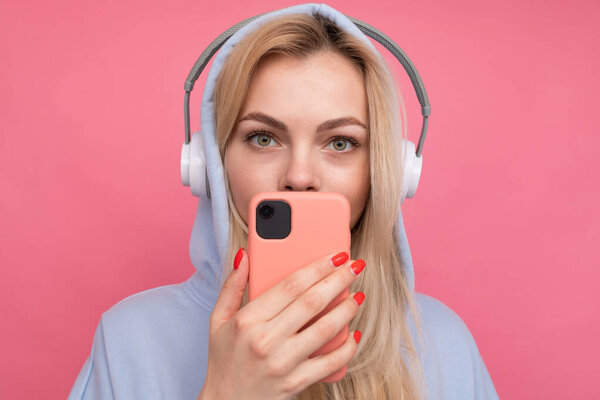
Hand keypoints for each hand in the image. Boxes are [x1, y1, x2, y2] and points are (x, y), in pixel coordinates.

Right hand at [198, 249, 364, 399]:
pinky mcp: (296, 383)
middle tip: (355, 266)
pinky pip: (330, 362)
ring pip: (325, 328)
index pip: (290, 285)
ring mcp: (283, 363)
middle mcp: (266, 340)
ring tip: (358, 295)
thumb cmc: (224, 359)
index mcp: (248, 320)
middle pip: (312, 302)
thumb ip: (232, 286)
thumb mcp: (218, 320)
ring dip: (347, 309)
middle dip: (339, 280)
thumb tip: (243, 255)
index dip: (317, 267)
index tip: (335, 256)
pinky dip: (346, 348)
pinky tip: (354, 334)